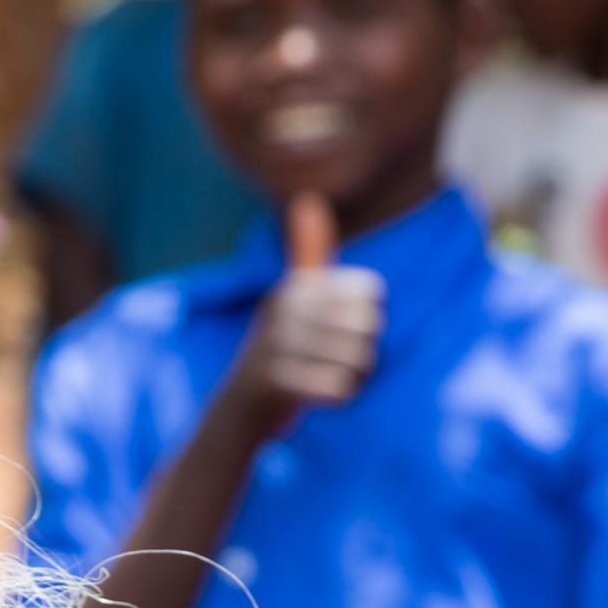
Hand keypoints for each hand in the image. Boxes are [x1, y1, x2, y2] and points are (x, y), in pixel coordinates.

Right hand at [221, 194, 382, 436]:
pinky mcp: (276, 383)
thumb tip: (307, 199)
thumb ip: (307, 252)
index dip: (366, 320)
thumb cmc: (279, 350)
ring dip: (355, 377)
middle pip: (367, 326)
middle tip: (340, 362)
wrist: (239, 408)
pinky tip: (324, 395)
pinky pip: (339, 389)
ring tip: (332, 379)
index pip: (368, 294)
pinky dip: (340, 396)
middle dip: (365, 350)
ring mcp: (276, 345)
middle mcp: (284, 308)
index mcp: (296, 286)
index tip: (343, 332)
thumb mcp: (292, 298)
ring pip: (358, 359)